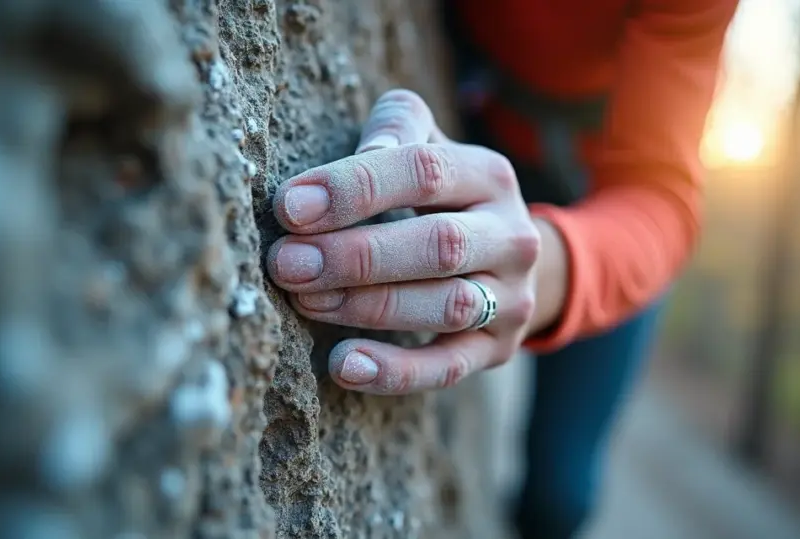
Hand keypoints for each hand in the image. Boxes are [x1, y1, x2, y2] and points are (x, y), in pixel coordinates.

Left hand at [265, 89, 540, 394]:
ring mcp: (511, 297)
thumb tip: (330, 178)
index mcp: (489, 175)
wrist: (508, 258)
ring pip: (448, 307)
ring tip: (306, 302)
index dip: (356, 187)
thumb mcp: (426, 146)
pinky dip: (396, 371)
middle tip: (287, 263)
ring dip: (369, 307)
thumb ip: (391, 132)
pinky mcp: (498, 349)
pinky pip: (449, 368)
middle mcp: (512, 236)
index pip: (426, 171)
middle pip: (440, 245)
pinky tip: (344, 365)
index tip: (290, 207)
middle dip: (357, 255)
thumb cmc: (441, 194)